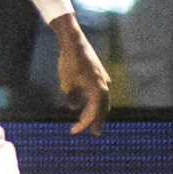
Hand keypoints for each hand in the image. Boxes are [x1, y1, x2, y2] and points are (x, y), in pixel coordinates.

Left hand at [52, 19, 109, 134]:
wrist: (73, 42)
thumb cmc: (69, 63)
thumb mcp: (67, 85)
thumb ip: (72, 99)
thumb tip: (74, 107)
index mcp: (99, 91)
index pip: (93, 114)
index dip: (84, 124)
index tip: (73, 131)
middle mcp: (105, 86)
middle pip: (103, 109)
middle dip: (95, 121)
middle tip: (92, 132)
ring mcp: (104, 79)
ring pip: (103, 101)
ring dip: (95, 111)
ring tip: (86, 120)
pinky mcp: (100, 74)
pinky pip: (100, 93)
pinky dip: (95, 101)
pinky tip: (87, 104)